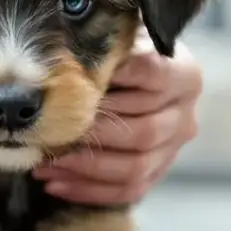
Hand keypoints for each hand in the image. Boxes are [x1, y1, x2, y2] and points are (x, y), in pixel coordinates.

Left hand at [34, 38, 201, 205]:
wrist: (135, 77)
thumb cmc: (119, 53)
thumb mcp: (117, 38)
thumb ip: (103, 46)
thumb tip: (69, 59)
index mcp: (183, 73)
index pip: (151, 73)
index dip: (115, 77)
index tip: (76, 79)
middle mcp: (186, 113)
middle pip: (143, 131)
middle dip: (92, 135)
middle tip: (50, 133)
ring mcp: (174, 147)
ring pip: (135, 167)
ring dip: (85, 167)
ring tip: (44, 163)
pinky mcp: (158, 172)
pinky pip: (127, 191)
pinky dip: (88, 190)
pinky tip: (55, 184)